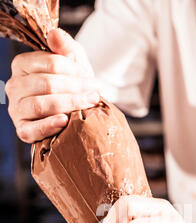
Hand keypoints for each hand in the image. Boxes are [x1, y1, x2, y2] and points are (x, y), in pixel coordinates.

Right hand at [5, 28, 99, 142]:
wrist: (75, 111)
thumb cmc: (73, 84)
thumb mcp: (74, 61)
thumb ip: (66, 46)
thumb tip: (54, 34)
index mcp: (22, 65)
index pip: (50, 63)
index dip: (75, 71)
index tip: (92, 79)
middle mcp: (14, 86)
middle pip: (47, 84)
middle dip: (75, 89)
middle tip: (95, 94)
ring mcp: (16, 109)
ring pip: (40, 104)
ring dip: (68, 104)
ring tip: (88, 104)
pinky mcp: (22, 130)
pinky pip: (32, 129)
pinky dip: (49, 125)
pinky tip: (64, 121)